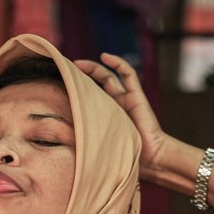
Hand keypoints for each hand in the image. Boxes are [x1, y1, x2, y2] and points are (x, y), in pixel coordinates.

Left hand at [74, 53, 168, 180]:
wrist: (151, 157)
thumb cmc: (127, 156)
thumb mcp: (101, 145)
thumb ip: (88, 140)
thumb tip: (63, 143)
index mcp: (108, 116)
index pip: (92, 97)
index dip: (79, 89)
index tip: (63, 84)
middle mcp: (117, 105)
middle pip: (98, 85)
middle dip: (84, 76)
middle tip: (67, 70)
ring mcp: (127, 99)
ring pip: (109, 77)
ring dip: (94, 68)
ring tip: (77, 64)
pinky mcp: (137, 95)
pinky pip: (128, 74)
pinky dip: (117, 63)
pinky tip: (104, 57)